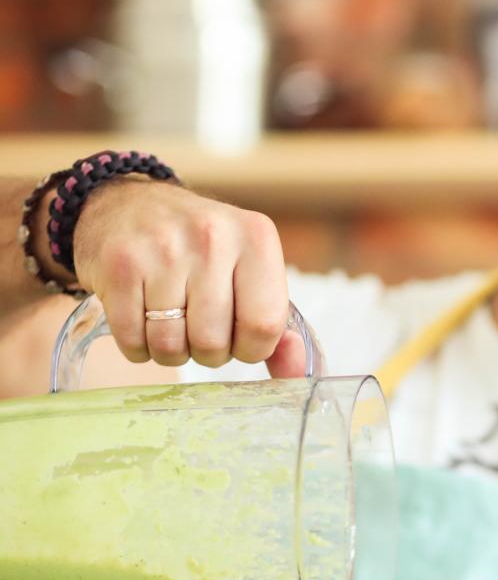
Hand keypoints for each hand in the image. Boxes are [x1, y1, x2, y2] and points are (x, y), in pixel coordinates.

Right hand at [71, 178, 304, 375]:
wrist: (127, 205)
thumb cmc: (200, 251)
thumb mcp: (249, 273)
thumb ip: (276, 327)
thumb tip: (296, 374)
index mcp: (256, 237)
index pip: (264, 326)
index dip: (250, 348)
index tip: (237, 335)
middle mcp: (212, 236)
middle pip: (213, 343)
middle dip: (206, 351)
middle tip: (197, 325)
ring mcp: (163, 247)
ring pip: (170, 347)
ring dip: (170, 351)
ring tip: (168, 320)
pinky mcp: (120, 263)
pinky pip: (133, 340)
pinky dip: (137, 345)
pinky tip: (140, 316)